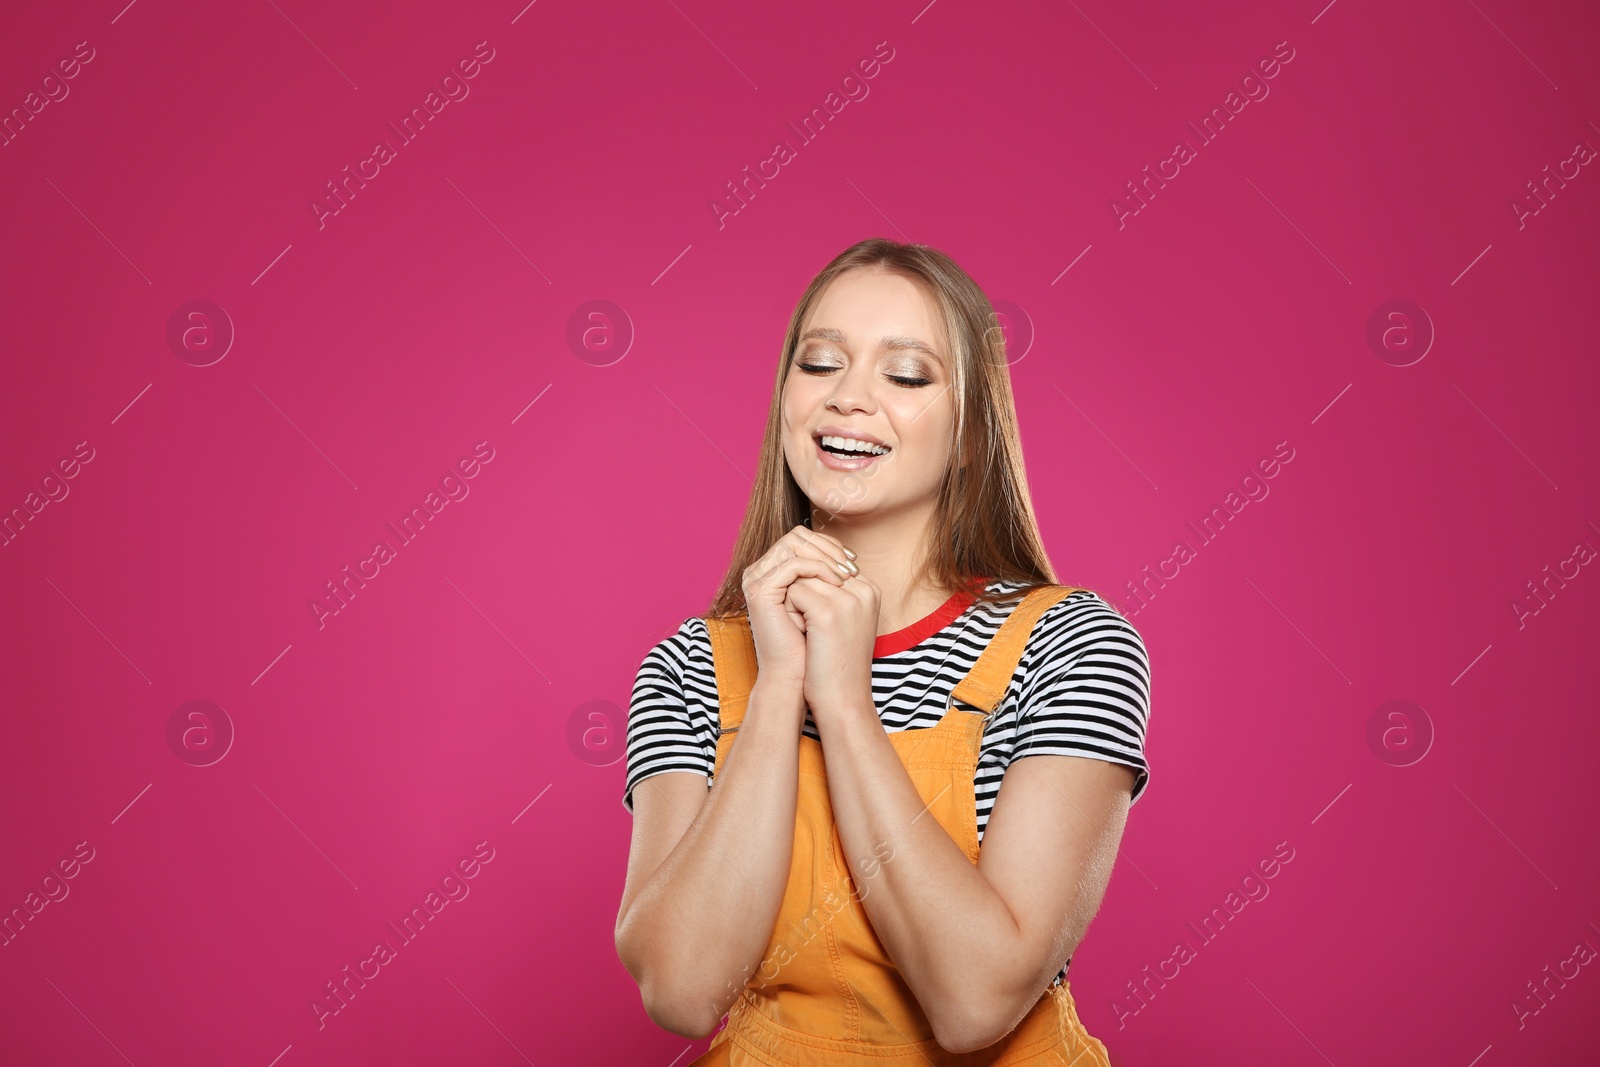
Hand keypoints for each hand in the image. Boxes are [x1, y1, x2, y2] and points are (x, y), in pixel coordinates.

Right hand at [741, 525, 858, 691]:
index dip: (829, 545)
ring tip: (845, 575)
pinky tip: (836, 583)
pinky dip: (818, 568)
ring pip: (794, 544)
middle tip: (850, 565)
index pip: (801, 539)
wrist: (796, 676)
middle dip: (828, 547)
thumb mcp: (825, 604)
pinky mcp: (760, 590)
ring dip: (825, 556)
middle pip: (797, 536)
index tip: (853, 561)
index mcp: (773, 573)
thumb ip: (827, 577)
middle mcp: (760, 572)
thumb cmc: (812, 644)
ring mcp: (757, 579)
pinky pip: (793, 564)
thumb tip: (850, 554)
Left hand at [784, 569, 881, 722]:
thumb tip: (807, 565)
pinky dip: (790, 612)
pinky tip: (803, 634)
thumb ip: (835, 590)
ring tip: (808, 631)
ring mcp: (847, 600)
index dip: (813, 589)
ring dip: (794, 602)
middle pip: (814, 568)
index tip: (818, 620)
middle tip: (811, 627)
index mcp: (870, 589)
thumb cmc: (838, 662)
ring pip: (801, 578)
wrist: (843, 699)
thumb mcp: (845, 620)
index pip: (828, 564)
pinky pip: (793, 593)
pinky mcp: (828, 612)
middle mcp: (863, 590)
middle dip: (803, 593)